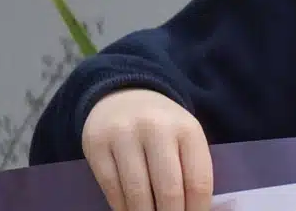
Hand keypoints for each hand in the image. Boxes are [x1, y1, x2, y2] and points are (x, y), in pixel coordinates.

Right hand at [82, 89, 213, 210]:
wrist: (123, 96)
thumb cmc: (162, 127)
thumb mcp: (185, 138)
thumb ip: (192, 171)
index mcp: (187, 129)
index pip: (198, 182)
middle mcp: (156, 128)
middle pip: (169, 190)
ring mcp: (123, 135)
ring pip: (137, 193)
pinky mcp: (96, 145)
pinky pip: (112, 188)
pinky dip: (122, 207)